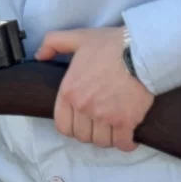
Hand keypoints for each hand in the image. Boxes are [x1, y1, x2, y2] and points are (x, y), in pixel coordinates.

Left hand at [36, 27, 153, 151]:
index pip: (62, 125)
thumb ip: (53, 43)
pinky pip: (122, 143)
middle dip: (91, 133)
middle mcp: (83, 107)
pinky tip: (129, 138)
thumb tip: (39, 56)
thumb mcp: (77, 38)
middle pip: (83, 136)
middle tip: (100, 126)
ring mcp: (104, 116)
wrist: (141, 51)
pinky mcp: (126, 121)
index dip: (72, 127)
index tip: (82, 124)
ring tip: (114, 130)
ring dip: (108, 139)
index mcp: (69, 91)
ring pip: (102, 142)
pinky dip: (126, 144)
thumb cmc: (111, 45)